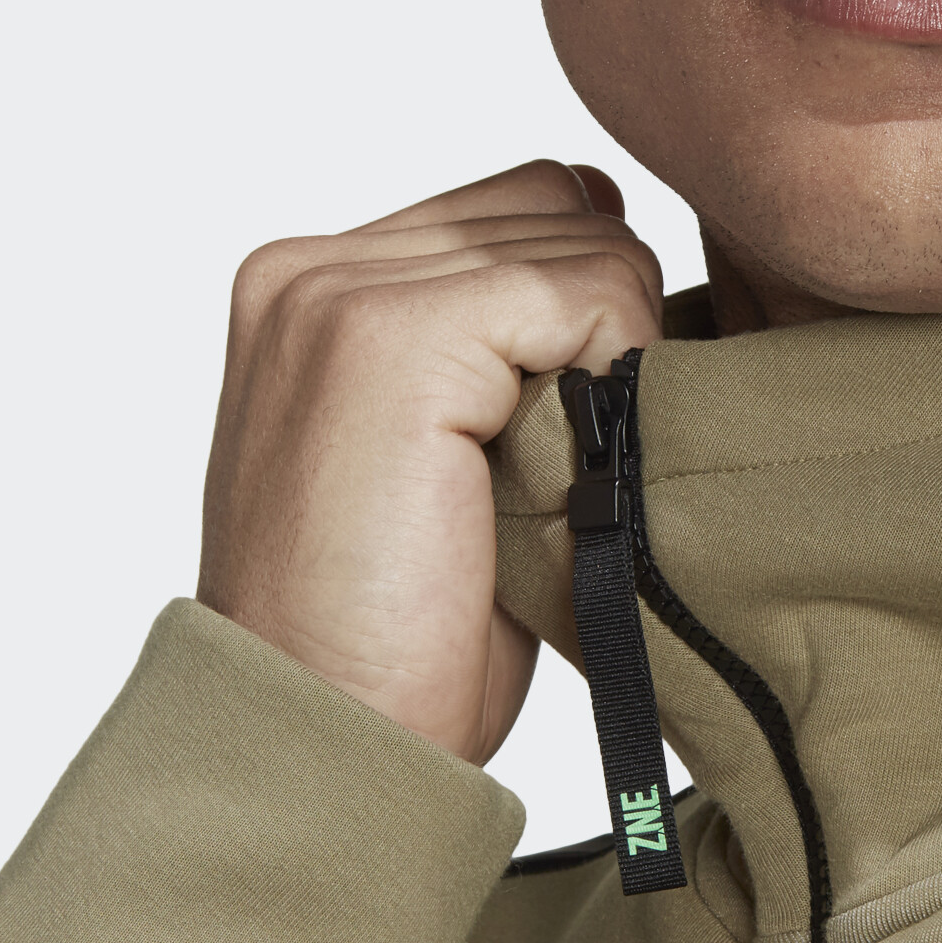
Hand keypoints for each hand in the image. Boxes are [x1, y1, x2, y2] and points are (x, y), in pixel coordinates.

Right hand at [198, 159, 661, 761]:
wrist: (330, 734)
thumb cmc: (402, 626)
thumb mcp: (455, 452)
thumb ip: (501, 343)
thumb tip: (628, 259)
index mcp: (314, 286)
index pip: (522, 208)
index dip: (588, 302)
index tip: (577, 418)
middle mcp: (314, 269)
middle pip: (562, 215)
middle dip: (606, 330)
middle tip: (564, 463)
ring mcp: (343, 294)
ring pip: (588, 248)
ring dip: (610, 364)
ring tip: (545, 476)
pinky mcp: (394, 337)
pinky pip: (590, 294)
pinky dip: (612, 380)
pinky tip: (557, 471)